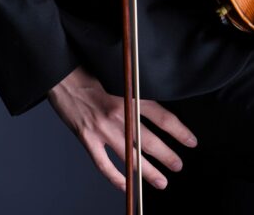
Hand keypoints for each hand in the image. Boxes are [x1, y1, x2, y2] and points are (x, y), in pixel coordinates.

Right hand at [47, 65, 197, 192]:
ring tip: (161, 181)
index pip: (162, 118)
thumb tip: (156, 108)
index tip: (191, 141)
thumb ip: (137, 91)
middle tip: (178, 166)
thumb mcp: (119, 74)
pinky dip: (115, 177)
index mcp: (129, 95)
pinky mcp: (87, 138)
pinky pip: (103, 164)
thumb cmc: (90, 69)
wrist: (63, 73)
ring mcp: (102, 129)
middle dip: (167, 156)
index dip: (179, 132)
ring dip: (148, 172)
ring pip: (130, 157)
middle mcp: (119, 114)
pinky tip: (125, 185)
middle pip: (150, 141)